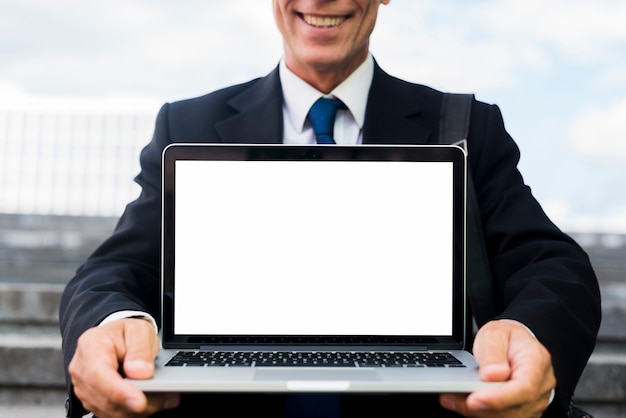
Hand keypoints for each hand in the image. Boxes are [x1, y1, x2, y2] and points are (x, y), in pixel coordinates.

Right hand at [68, 318, 180, 416]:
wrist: (117, 337)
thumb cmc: (125, 333)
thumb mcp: (139, 331)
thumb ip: (140, 350)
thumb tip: (140, 372)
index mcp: (90, 346)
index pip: (99, 374)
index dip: (119, 392)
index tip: (140, 401)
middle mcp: (82, 369)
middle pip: (105, 397)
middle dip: (135, 404)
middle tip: (165, 399)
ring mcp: (85, 388)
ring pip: (109, 410)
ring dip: (137, 411)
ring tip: (165, 399)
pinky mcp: (94, 400)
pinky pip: (112, 413)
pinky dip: (133, 412)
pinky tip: (154, 403)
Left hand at [439, 320, 555, 417]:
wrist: (512, 342)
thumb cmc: (507, 338)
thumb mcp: (495, 334)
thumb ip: (493, 353)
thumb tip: (493, 375)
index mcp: (537, 363)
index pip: (524, 388)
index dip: (499, 398)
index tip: (474, 399)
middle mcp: (540, 386)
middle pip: (514, 408)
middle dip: (482, 407)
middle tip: (453, 398)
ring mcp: (534, 401)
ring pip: (507, 416)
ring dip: (477, 412)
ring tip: (452, 399)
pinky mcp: (522, 410)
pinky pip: (502, 417)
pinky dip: (480, 413)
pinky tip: (462, 403)